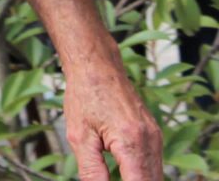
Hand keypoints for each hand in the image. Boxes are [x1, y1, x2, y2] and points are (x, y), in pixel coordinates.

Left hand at [63, 64, 161, 179]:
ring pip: (155, 176)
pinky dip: (142, 173)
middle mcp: (150, 141)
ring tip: (115, 174)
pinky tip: (124, 172)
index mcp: (131, 143)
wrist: (96, 65)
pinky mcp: (154, 134)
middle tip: (109, 175)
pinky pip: (154, 163)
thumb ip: (91, 172)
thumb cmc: (84, 95)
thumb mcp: (79, 136)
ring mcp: (155, 137)